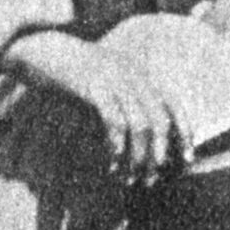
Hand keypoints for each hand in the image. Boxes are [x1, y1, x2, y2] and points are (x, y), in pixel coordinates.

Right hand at [2, 31, 191, 184]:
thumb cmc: (76, 73)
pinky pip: (114, 120)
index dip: (184, 133)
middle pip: (159, 121)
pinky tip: (113, 161)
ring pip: (140, 126)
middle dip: (158, 155)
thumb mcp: (108, 82)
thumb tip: (140, 138)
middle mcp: (134, 76)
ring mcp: (115, 80)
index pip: (174, 106)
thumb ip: (126, 103)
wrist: (45, 50)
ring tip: (129, 178)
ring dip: (137, 157)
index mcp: (142, 74)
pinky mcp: (95, 86)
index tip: (184, 160)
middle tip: (151, 178)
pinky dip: (117, 144)